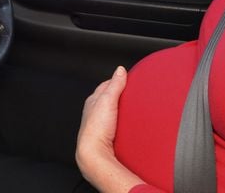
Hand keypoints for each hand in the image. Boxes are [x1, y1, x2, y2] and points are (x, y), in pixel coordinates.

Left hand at [76, 66, 144, 191]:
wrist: (94, 154)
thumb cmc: (97, 128)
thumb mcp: (107, 100)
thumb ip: (115, 85)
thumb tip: (120, 70)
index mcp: (92, 101)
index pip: (105, 86)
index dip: (116, 81)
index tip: (127, 79)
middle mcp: (93, 113)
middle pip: (107, 99)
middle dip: (118, 95)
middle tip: (132, 92)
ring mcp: (98, 126)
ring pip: (110, 113)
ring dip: (119, 110)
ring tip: (132, 109)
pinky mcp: (105, 137)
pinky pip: (114, 126)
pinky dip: (120, 123)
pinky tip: (128, 126)